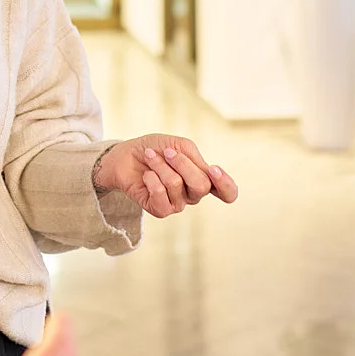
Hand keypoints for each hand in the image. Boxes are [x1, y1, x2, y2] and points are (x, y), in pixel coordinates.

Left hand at [91, 135, 238, 217]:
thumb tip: (205, 174)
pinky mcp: (160, 210)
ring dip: (160, 166)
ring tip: (150, 158)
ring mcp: (177, 204)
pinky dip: (152, 180)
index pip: (228, 193)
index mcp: (204, 178)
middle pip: (201, 185)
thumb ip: (196, 159)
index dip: (225, 184)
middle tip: (167, 153)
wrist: (126, 154)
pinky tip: (146, 176)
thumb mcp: (180, 145)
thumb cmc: (156, 149)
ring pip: (177, 185)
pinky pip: (161, 197)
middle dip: (181, 163)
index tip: (214, 169)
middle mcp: (193, 194)